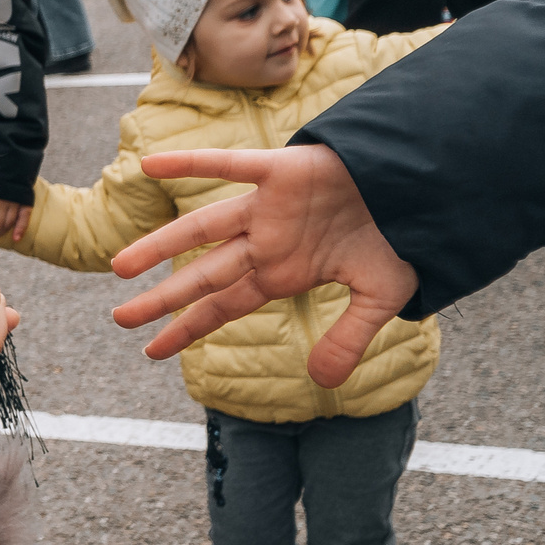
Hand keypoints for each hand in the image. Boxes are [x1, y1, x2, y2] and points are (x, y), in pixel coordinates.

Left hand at [106, 144, 416, 384]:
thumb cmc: (402, 237)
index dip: (188, 328)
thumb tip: (322, 380)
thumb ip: (348, 338)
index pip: (225, 306)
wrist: (426, 189)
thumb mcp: (380, 299)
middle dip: (163, 298)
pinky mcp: (283, 170)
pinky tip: (151, 164)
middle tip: (118, 319)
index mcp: (283, 272)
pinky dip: (192, 164)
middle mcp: (267, 242)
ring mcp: (271, 207)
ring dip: (161, 244)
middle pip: (204, 275)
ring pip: (204, 227)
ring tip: (118, 266)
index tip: (153, 351)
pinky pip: (231, 165)